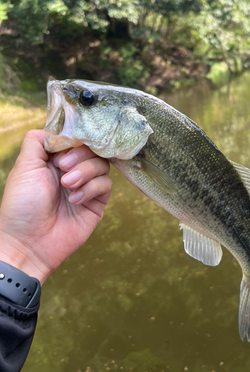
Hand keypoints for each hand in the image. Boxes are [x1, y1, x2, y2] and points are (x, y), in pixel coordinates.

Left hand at [0, 130, 111, 282]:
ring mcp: (86, 185)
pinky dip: (91, 189)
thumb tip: (56, 128)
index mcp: (54, 160)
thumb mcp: (24, 166)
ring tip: (68, 186)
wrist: (29, 242)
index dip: (74, 140)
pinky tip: (75, 200)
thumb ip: (37, 141)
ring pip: (102, 164)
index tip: (64, 148)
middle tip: (63, 169)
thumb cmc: (21, 205)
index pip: (75, 138)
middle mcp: (72, 170)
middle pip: (92, 148)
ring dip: (86, 172)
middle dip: (80, 156)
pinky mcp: (97, 202)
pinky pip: (106, 185)